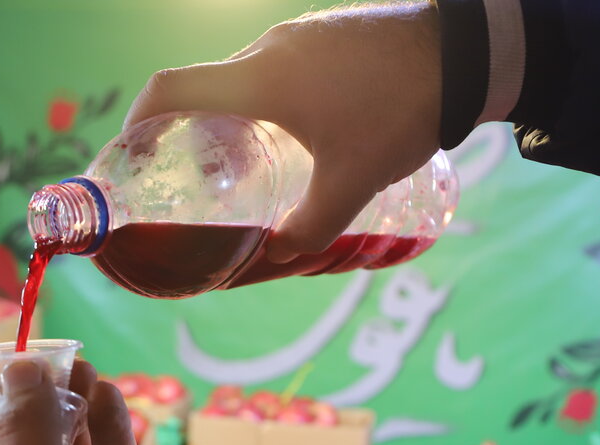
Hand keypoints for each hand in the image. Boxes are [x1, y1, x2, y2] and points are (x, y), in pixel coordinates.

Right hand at [123, 2, 441, 262]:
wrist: (468, 50)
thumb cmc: (401, 111)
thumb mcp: (354, 183)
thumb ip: (310, 227)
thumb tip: (277, 255)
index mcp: (258, 80)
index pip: (169, 88)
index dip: (137, 122)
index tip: (131, 156)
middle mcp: (269, 49)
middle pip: (207, 89)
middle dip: (192, 135)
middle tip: (199, 181)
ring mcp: (300, 35)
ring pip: (247, 80)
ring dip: (239, 121)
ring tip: (257, 166)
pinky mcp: (329, 32)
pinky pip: (281, 68)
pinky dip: (273, 103)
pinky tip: (304, 134)